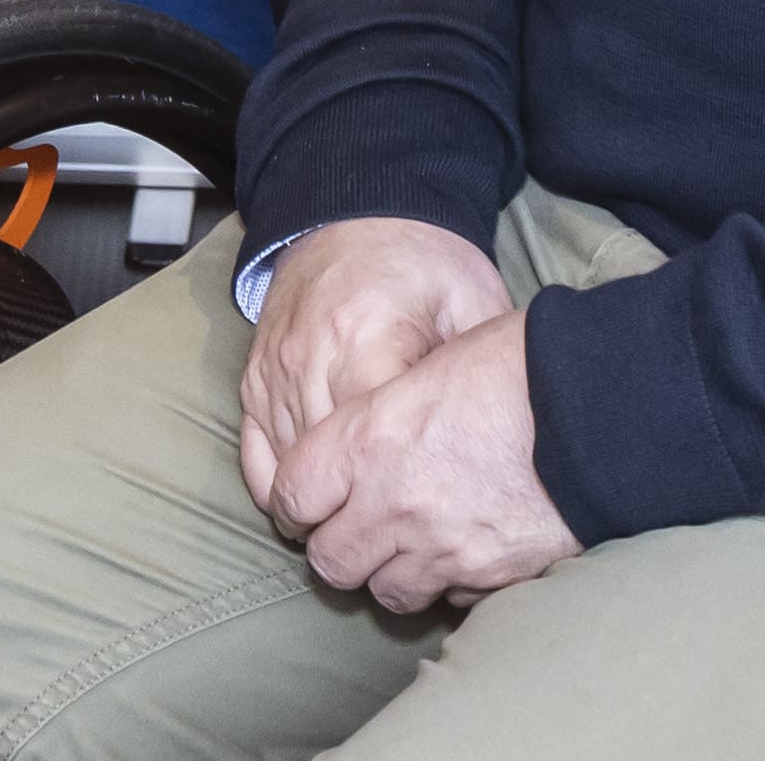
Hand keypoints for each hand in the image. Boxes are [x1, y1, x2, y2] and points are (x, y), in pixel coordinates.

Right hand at [236, 217, 509, 524]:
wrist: (354, 213)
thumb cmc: (425, 263)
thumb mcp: (472, 302)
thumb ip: (479, 372)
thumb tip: (511, 438)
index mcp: (366, 341)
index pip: (373, 448)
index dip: (404, 494)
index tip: (438, 519)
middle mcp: (308, 361)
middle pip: (326, 473)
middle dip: (363, 517)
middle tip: (406, 550)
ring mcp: (273, 373)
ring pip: (285, 475)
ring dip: (321, 514)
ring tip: (366, 539)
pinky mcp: (253, 380)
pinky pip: (253, 458)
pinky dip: (279, 492)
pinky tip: (315, 513)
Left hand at [274, 310, 582, 615]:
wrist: (599, 407)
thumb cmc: (518, 363)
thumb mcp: (434, 361)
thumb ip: (388, 407)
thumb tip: (376, 421)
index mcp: (368, 439)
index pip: (291, 494)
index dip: (294, 500)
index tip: (306, 499)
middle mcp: (393, 502)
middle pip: (330, 560)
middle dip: (337, 547)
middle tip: (355, 527)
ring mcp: (442, 548)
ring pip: (387, 592)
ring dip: (391, 571)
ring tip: (411, 543)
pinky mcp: (491, 576)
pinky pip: (449, 597)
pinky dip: (449, 579)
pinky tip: (463, 548)